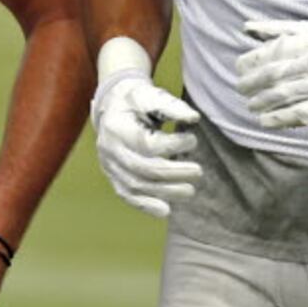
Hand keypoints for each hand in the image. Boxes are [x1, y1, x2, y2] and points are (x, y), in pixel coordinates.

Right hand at [91, 67, 202, 219]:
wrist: (111, 106)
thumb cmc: (135, 100)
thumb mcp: (150, 95)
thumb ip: (171, 106)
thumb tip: (193, 118)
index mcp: (117, 127)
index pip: (147, 144)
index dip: (173, 145)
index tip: (193, 139)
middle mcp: (109, 149)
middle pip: (143, 169)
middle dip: (173, 173)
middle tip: (198, 172)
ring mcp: (109, 166)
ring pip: (136, 186)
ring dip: (165, 192)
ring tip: (190, 191)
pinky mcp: (112, 176)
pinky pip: (127, 195)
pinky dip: (146, 205)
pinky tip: (166, 211)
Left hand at [235, 17, 307, 128]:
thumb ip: (279, 29)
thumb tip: (248, 28)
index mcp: (306, 42)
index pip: (267, 54)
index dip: (249, 63)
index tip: (241, 68)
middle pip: (271, 76)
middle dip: (250, 85)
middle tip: (241, 89)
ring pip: (281, 96)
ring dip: (260, 103)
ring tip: (251, 105)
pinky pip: (299, 114)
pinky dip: (278, 119)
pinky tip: (265, 121)